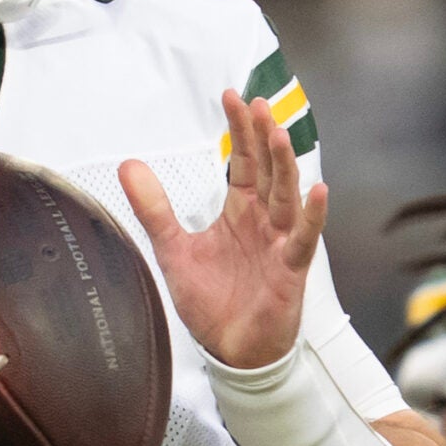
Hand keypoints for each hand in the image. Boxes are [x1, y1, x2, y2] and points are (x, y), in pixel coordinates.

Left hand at [121, 90, 323, 368]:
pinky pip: (304, 238)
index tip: (233, 96)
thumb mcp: (173, 249)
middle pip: (266, 170)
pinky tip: (317, 190)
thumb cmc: (211, 301)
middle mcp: (263, 221)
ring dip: (284, 165)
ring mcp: (280, 242)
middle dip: (262, 137)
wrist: (230, 350)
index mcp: (239, 212)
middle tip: (256, 103)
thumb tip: (128, 165)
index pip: (242, 162)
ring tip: (279, 133)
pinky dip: (311, 215)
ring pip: (286, 195)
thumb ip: (154, 209)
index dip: (239, 130)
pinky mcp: (290, 269)